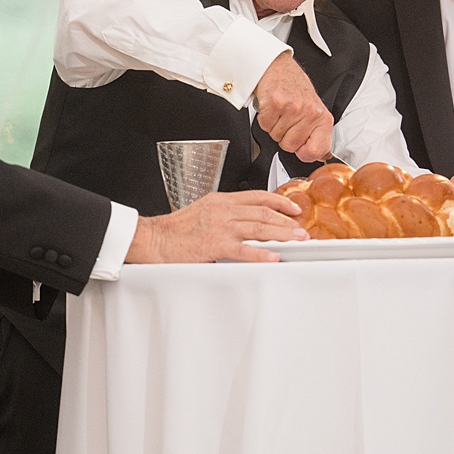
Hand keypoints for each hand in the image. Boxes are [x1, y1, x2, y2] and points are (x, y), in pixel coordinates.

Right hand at [127, 189, 306, 263]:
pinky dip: (260, 254)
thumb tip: (245, 221)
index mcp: (221, 201)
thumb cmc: (174, 229)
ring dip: (281, 234)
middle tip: (301, 230)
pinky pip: (242, 249)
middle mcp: (223, 210)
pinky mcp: (214, 245)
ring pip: (258, 228)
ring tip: (296, 241)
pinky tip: (273, 257)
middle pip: (263, 212)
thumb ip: (224, 213)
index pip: (258, 196)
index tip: (293, 209)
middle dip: (286, 221)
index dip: (279, 202)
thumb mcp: (203, 211)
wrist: (153, 239)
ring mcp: (219, 227)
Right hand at [252, 53, 333, 162]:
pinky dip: (264, 119)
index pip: (319, 151)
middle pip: (291, 146)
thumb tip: (321, 155)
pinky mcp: (276, 104)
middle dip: (285, 136)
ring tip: (280, 111)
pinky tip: (271, 107)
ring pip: (277, 137)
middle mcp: (310, 113)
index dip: (305, 153)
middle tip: (287, 119)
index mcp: (323, 117)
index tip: (301, 148)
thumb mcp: (314, 108)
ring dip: (274, 126)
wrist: (276, 66)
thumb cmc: (294, 86)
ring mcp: (293, 108)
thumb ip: (317, 132)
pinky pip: (265, 126)